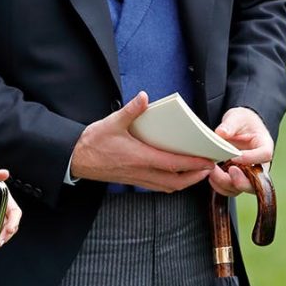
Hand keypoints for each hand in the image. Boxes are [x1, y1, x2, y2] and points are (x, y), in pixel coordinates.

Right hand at [70, 91, 215, 191]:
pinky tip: (173, 174)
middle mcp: (141, 172)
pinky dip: (171, 183)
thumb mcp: (112, 122)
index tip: (208, 160)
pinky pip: (158, 187)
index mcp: (140, 157)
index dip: (193, 164)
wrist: (77, 159)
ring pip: (168, 187)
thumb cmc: (94, 141)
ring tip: (195, 172)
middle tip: (208, 168)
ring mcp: (137, 179)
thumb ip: (130, 110)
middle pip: (176, 181)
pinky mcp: (133, 180)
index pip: (173, 164)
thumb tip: (144, 97)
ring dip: (185, 182)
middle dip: (195, 177)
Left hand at [208, 107, 273, 196]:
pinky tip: (210, 177)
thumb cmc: (241, 121)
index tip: (235, 156)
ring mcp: (249, 173)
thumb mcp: (236, 117)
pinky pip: (232, 188)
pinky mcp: (238, 177)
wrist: (239, 127)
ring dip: (228, 184)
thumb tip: (220, 133)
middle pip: (258, 181)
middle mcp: (260, 163)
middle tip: (229, 171)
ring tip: (213, 172)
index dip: (251, 158)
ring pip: (243, 188)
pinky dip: (221, 186)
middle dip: (243, 181)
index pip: (265, 155)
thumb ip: (230, 125)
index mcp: (264, 145)